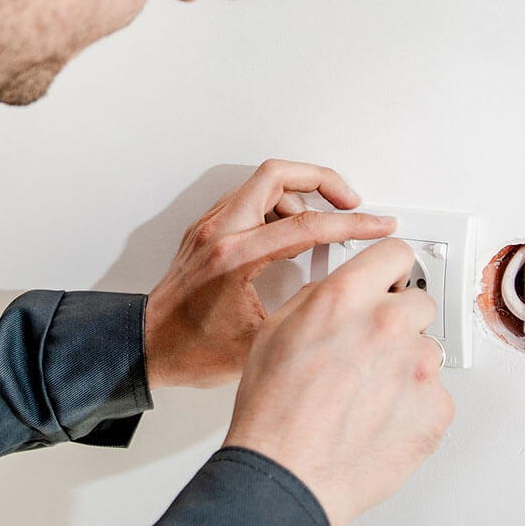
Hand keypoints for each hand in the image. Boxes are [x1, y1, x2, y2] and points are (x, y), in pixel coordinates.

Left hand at [143, 160, 395, 388]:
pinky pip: (246, 200)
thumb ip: (303, 313)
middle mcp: (218, 233)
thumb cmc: (190, 350)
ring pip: (260, 184)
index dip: (352, 224)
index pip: (306, 224)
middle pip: (277, 175)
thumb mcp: (259, 344)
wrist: (148, 348)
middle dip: (322, 180)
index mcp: (234, 258)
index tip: (377, 225)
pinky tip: (288, 233)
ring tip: (320, 224)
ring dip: (297, 194)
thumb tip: (340, 299)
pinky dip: (274, 206)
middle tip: (349, 200)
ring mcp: (208, 228)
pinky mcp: (204, 232)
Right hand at [223, 238, 454, 525]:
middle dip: (397, 318)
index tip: (391, 277)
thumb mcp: (275, 331)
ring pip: (427, 349)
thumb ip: (316, 300)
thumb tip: (339, 294)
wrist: (288, 474)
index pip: (396, 253)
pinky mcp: (438, 408)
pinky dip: (413, 402)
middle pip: (418, 300)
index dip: (389, 267)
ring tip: (366, 392)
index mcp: (346, 298)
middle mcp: (389, 324)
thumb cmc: (273, 411)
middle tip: (369, 347)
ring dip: (405, 363)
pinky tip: (378, 416)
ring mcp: (419, 368)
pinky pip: (435, 392)